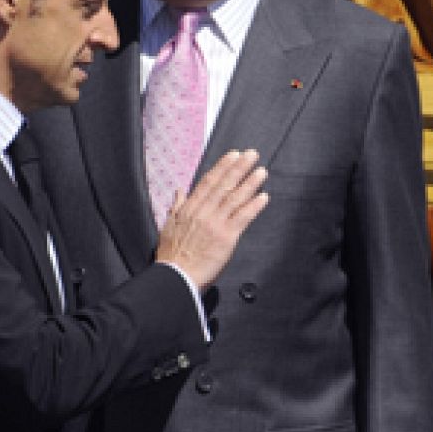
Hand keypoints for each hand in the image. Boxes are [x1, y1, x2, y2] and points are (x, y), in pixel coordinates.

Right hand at [155, 150, 268, 288]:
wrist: (176, 277)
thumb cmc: (171, 256)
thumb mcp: (168, 227)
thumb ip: (176, 207)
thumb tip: (179, 191)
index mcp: (189, 209)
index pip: (208, 182)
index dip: (222, 167)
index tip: (233, 155)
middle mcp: (203, 212)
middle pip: (224, 185)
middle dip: (239, 168)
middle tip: (252, 154)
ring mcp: (216, 223)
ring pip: (235, 198)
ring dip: (250, 183)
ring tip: (262, 171)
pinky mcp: (226, 237)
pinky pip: (243, 217)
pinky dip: (254, 206)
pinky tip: (264, 196)